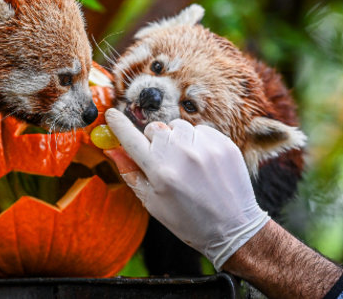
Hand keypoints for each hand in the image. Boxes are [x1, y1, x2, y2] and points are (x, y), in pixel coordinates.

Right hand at [104, 108, 269, 269]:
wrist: (232, 227)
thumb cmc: (187, 220)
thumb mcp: (152, 202)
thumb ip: (131, 172)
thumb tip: (111, 149)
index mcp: (159, 171)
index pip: (130, 138)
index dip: (118, 125)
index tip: (110, 114)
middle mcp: (181, 154)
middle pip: (154, 129)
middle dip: (153, 140)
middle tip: (162, 160)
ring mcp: (204, 147)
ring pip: (177, 126)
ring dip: (176, 138)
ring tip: (185, 162)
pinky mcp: (223, 143)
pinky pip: (199, 129)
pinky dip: (196, 141)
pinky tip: (202, 162)